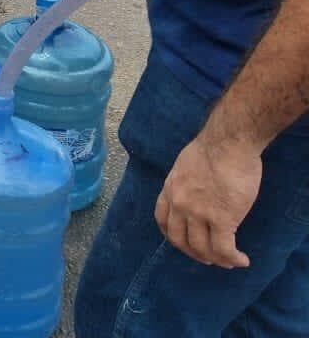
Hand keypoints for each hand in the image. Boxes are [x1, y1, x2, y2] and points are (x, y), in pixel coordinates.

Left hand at [155, 133, 261, 268]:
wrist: (228, 143)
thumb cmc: (213, 148)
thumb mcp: (185, 165)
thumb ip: (186, 183)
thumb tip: (196, 192)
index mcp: (170, 189)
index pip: (162, 220)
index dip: (174, 236)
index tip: (185, 243)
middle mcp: (179, 204)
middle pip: (180, 240)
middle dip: (194, 253)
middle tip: (209, 257)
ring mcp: (198, 213)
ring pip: (202, 249)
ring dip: (216, 260)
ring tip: (229, 261)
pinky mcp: (221, 219)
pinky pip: (223, 249)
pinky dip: (232, 259)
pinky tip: (241, 260)